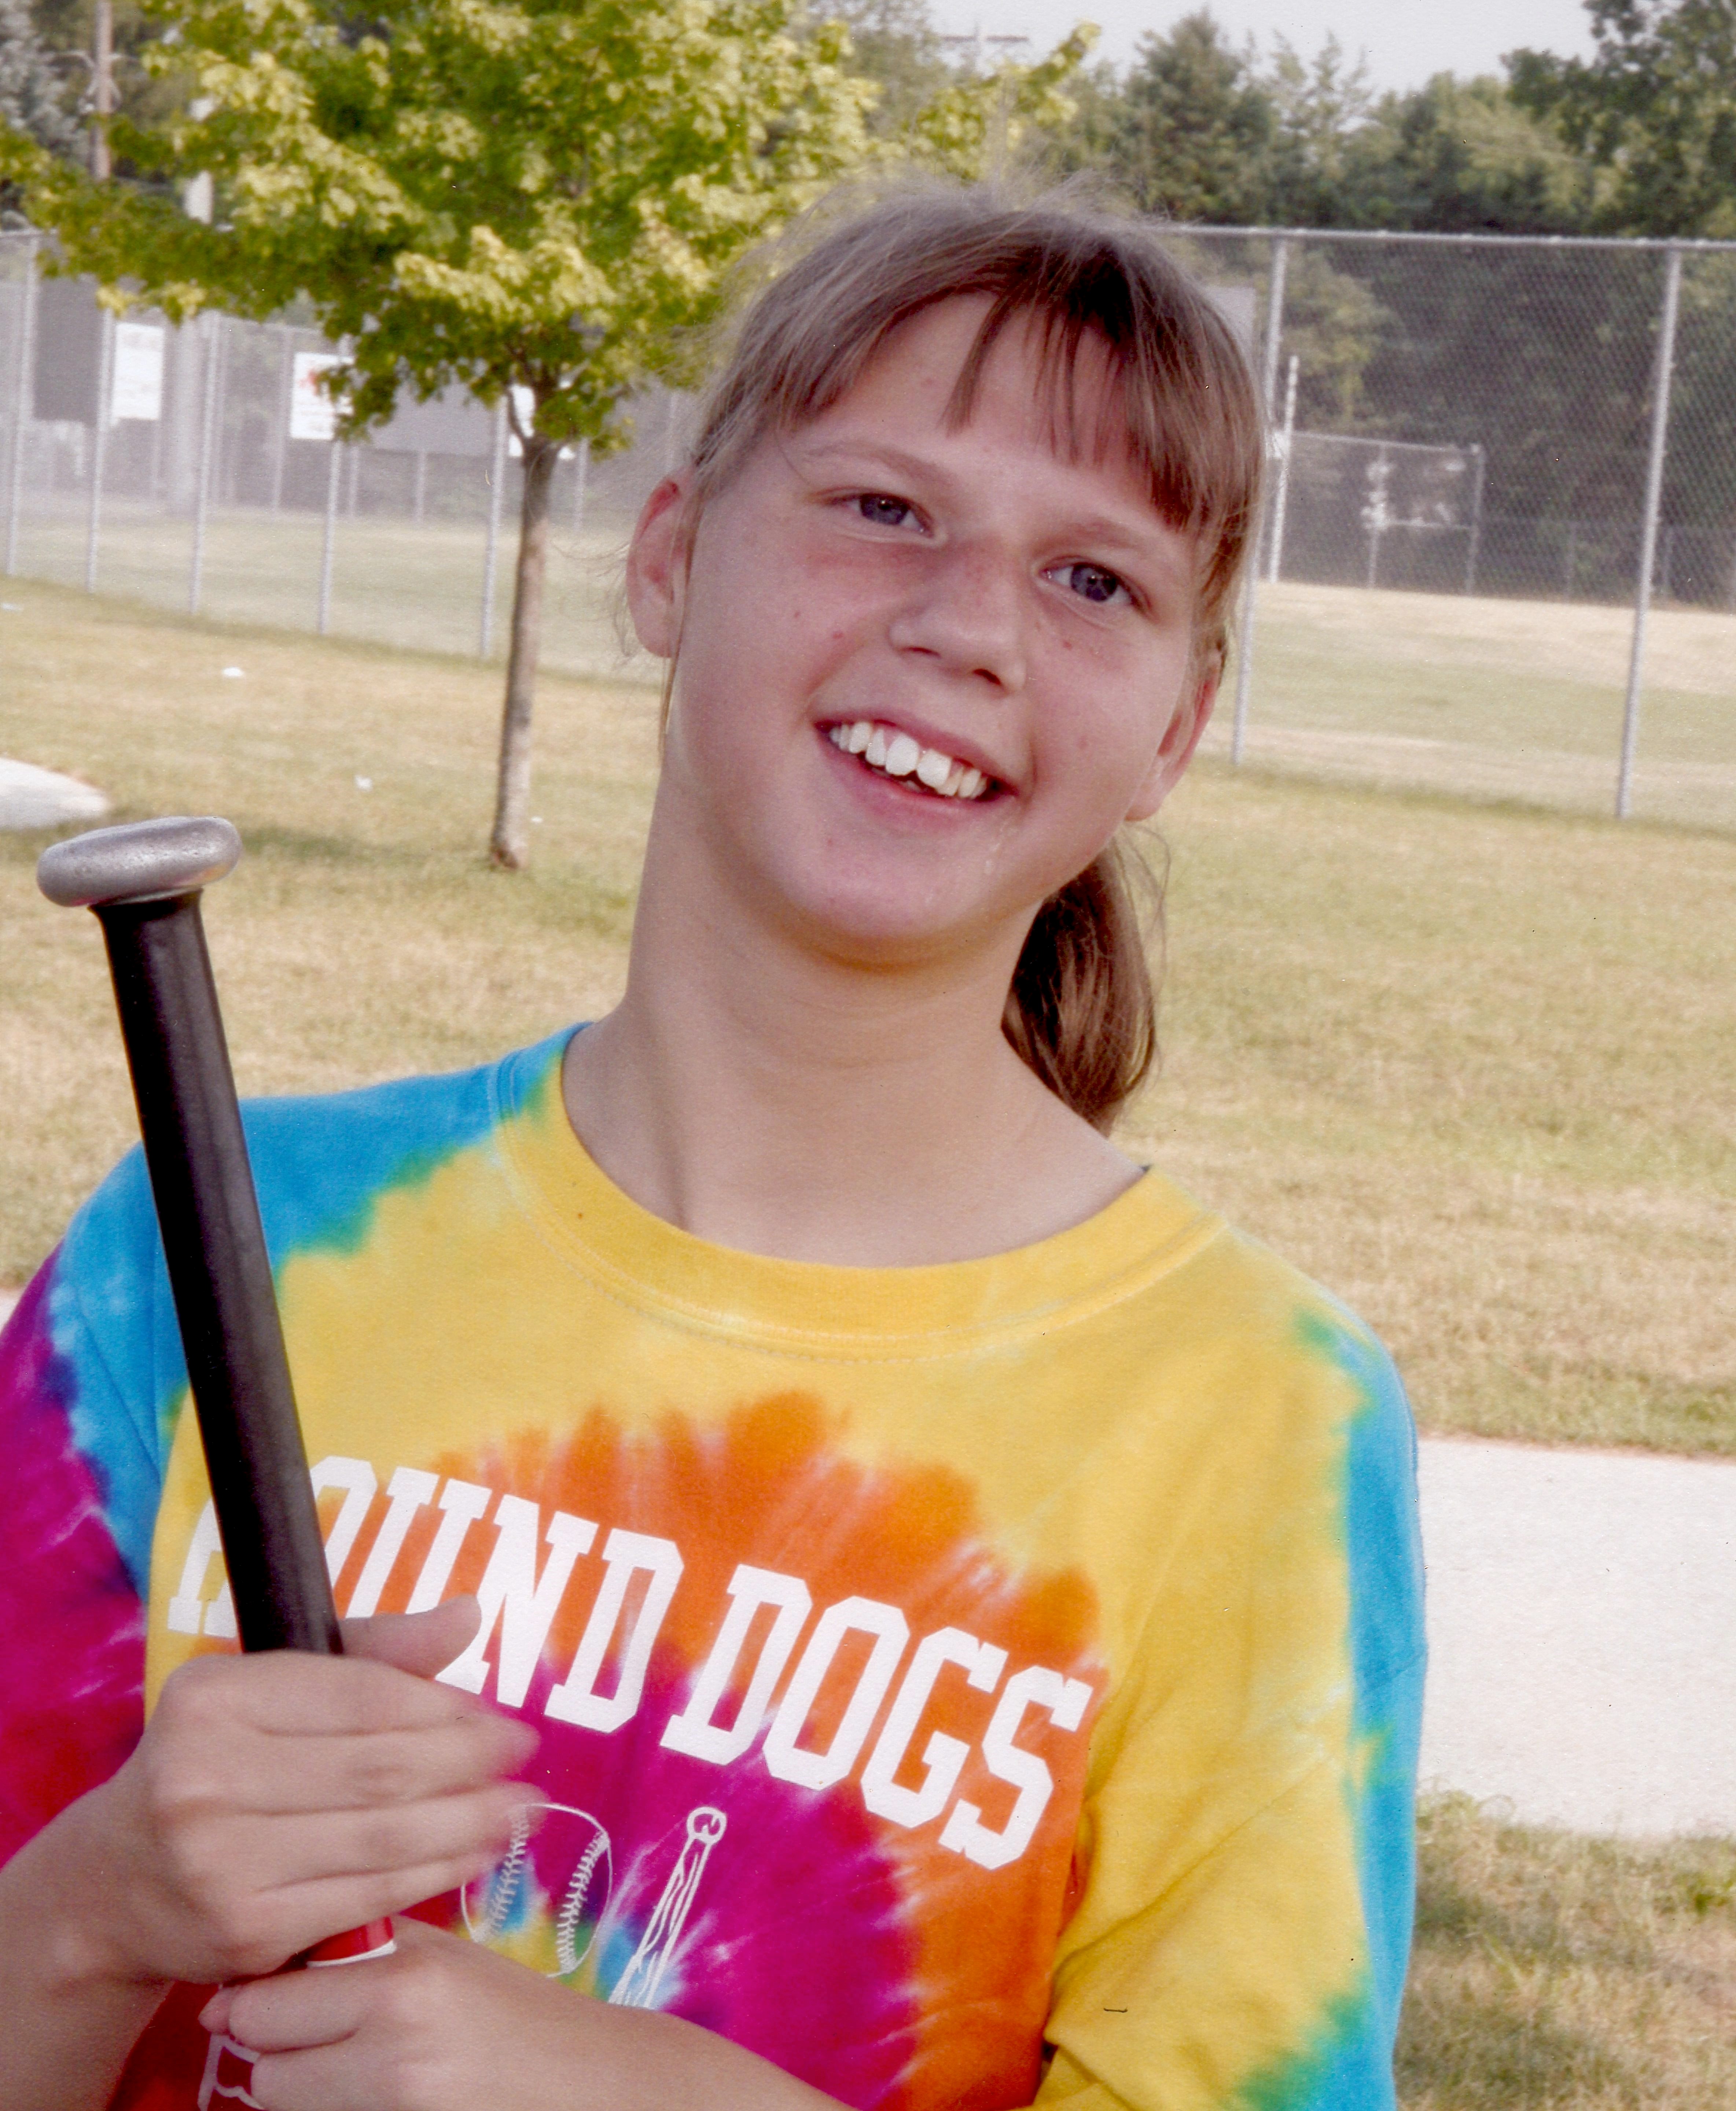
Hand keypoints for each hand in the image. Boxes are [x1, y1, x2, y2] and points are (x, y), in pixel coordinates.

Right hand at [63, 1599, 536, 1989]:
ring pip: (384, 1837)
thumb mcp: (269, 1687)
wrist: (115, 1883)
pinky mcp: (244, 1932)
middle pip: (380, 1769)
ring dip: (470, 1822)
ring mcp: (220, 1863)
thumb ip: (373, 1652)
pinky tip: (476, 1856)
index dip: (445, 1706)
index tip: (499, 1715)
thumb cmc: (214, 1763)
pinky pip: (367, 1897)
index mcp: (214, 1697)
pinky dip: (435, 1874)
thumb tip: (468, 1614)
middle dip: (471, 1762)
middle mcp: (205, 1777)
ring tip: (521, 1809)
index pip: (363, 1695)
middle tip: (524, 1759)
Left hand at [197, 1919, 843, 2110]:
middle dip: (275, 2052)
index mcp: (402, 1982)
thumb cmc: (515, 2014)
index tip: (259, 1997)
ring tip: (351, 2066)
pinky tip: (374, 2097)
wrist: (590, 2085)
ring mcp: (397, 2109)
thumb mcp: (445, 1958)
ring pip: (281, 2107)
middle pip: (263, 2066)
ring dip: (300, 2089)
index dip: (254, 2001)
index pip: (262, 2004)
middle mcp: (392, 2050)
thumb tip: (269, 1956)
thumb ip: (361, 1947)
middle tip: (317, 2036)